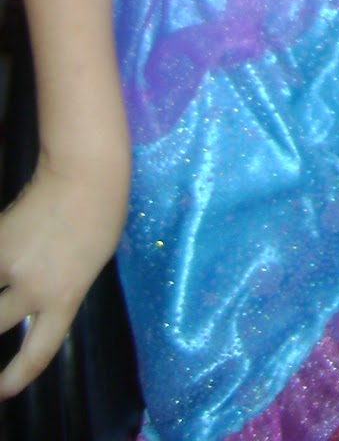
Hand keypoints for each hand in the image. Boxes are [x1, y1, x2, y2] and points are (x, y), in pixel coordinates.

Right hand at [0, 155, 128, 398]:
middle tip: (0, 331)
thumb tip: (34, 301)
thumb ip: (60, 288)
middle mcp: (34, 287)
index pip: (38, 352)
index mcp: (66, 297)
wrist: (86, 172)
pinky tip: (3, 248)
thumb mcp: (88, 265)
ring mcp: (10, 262)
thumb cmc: (102, 214)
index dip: (16, 378)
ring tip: (12, 270)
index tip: (2, 393)